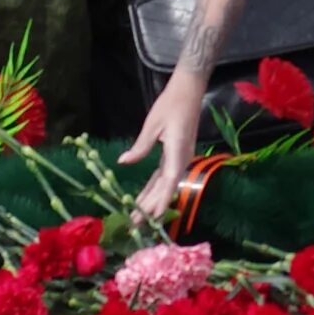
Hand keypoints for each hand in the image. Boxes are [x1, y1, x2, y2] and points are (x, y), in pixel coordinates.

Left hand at [121, 67, 207, 221]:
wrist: (189, 90)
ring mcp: (181, 157)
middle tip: (135, 224)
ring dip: (152, 199)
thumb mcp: (153, 124)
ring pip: (165, 183)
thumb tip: (124, 161)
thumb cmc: (171, 104)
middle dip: (151, 206)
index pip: (170, 180)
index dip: (162, 200)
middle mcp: (182, 158)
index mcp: (177, 151)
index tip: (154, 217)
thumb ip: (141, 146)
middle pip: (166, 187)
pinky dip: (155, 188)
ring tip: (137, 216)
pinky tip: (145, 198)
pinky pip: (165, 175)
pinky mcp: (177, 154)